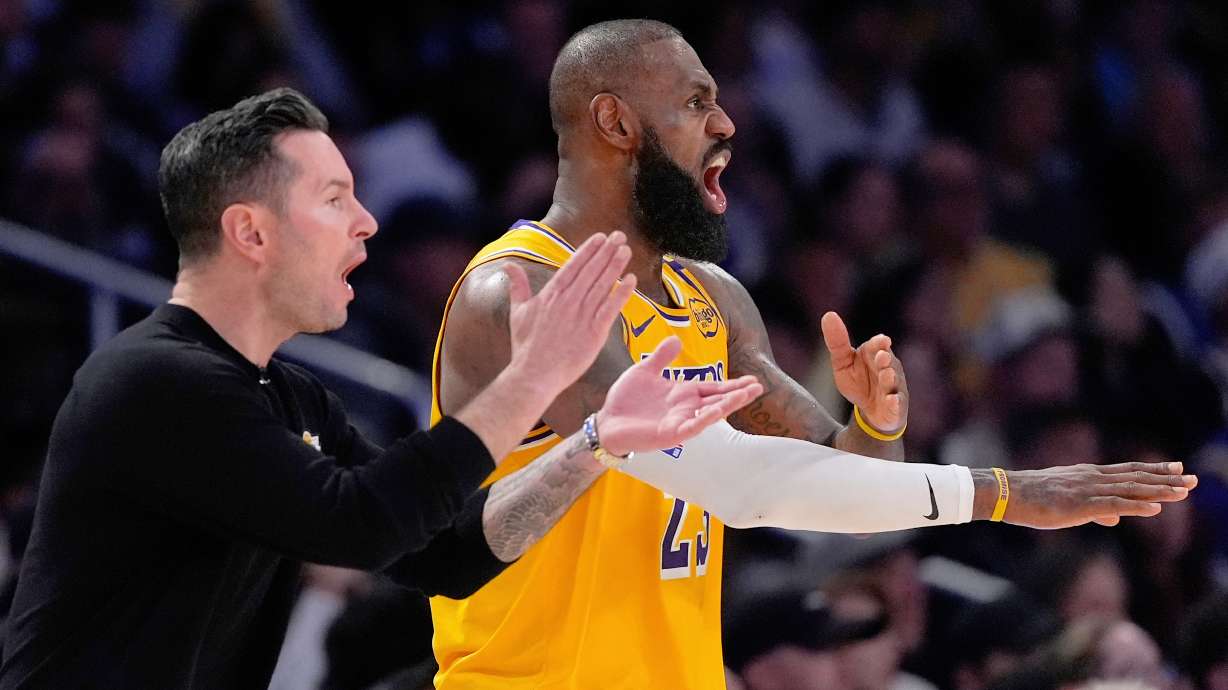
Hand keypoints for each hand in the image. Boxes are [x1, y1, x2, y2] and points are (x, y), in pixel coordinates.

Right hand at [504, 232, 636, 396]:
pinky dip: (622, 292)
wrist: (535, 374)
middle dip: (606, 251)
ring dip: (616, 265)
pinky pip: (611, 308)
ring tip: (626, 250)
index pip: (573, 265)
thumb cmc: (525, 346)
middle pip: (591, 270)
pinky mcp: (595, 332)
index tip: (601, 237)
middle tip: (619, 236)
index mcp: (551, 294)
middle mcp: (568, 301)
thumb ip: (518, 287)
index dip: (589, 250)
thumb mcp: (518, 312)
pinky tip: (631, 279)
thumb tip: (508, 265)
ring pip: (603, 285)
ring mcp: (582, 315)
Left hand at [595, 337, 763, 455]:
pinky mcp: (670, 434)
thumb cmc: (625, 399)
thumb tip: (677, 339)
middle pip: (718, 400)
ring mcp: (680, 422)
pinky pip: (692, 426)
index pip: (714, 388)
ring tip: (747, 395)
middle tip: (759, 386)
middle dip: (738, 394)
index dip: (733, 384)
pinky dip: (705, 418)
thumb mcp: (645, 370)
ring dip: (728, 404)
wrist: (606, 421)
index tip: (753, 378)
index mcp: (683, 393)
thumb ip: (661, 356)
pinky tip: (718, 410)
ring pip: (710, 413)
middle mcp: (686, 408)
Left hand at [821, 311, 906, 433]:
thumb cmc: (858, 382)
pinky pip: (897, 404)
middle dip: (886, 360)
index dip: (879, 343)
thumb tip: (828, 314)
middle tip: (882, 357)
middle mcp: (889, 368)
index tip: (882, 341)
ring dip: (890, 378)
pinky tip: (892, 401)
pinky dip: (895, 403)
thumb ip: (837, 342)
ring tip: (887, 375)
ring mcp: (894, 388)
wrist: (869, 411)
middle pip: (888, 362)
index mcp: (875, 354)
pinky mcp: (896, 407)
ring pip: (894, 382)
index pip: (878, 345)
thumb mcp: (843, 363)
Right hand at [983, 462, 1197, 527]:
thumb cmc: (1030, 498)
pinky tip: (1156, 507)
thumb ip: (1094, 508)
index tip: (1177, 468)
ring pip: (1130, 490)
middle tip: (1192, 479)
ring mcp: (1087, 491)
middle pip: (1135, 478)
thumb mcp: (1065, 502)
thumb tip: (1115, 519)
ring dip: (1159, 491)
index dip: (1154, 470)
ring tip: (1184, 491)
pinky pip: (1114, 505)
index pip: (1127, 471)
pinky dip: (1136, 506)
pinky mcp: (1080, 505)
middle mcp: (1091, 478)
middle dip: (1166, 479)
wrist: (1004, 493)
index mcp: (1087, 475)